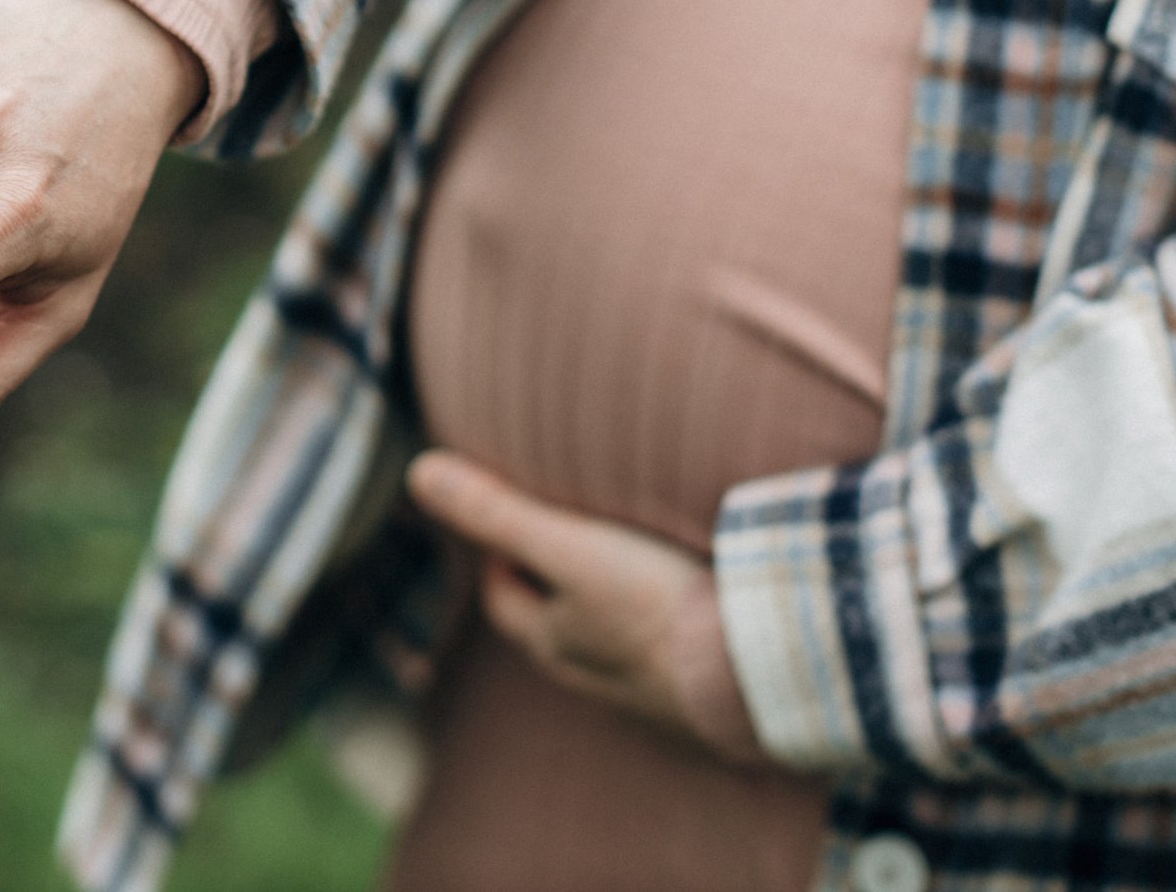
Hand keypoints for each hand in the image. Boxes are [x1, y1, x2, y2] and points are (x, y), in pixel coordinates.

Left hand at [407, 450, 770, 765]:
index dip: (499, 558)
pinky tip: (694, 625)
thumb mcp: (571, 546)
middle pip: (554, 630)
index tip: (510, 521)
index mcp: (554, 641)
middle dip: (550, 588)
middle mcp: (594, 678)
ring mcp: (651, 698)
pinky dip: (670, 642)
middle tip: (564, 540)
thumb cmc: (656, 608)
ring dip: (612, 618)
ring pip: (613, 653)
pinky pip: (672, 669)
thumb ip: (498, 511)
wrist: (757, 678)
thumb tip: (417, 471)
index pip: (504, 598)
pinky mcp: (703, 704)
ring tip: (630, 576)